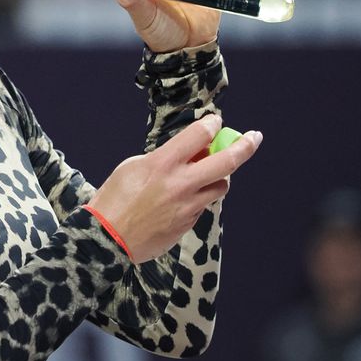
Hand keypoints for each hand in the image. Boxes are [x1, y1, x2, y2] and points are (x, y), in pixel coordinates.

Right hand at [88, 115, 261, 262]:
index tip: (216, 121)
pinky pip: (204, 205)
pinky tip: (181, 198)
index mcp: (163, 163)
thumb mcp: (133, 166)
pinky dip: (199, 197)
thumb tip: (186, 153)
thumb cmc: (114, 199)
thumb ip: (162, 157)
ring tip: (207, 173)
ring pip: (222, 186)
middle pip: (226, 161)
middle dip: (245, 146)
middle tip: (253, 137)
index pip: (199, 135)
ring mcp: (188, 206)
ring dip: (220, 176)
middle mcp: (181, 183)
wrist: (107, 238)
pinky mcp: (188, 223)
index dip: (212, 124)